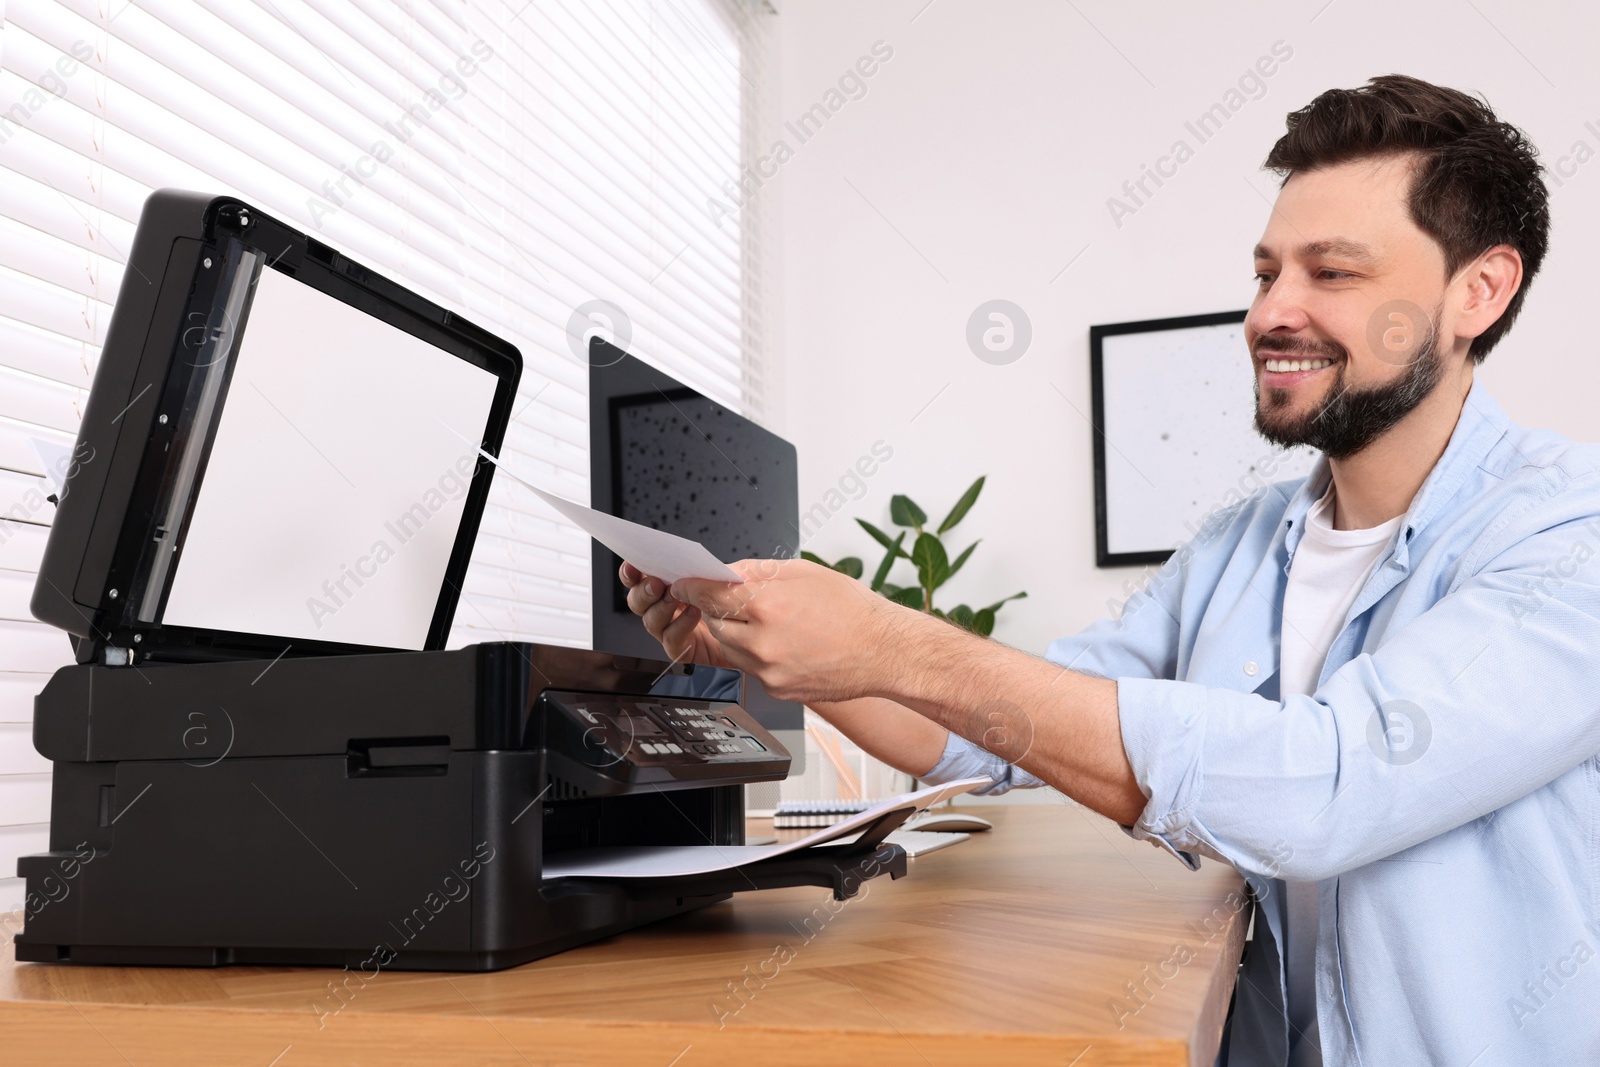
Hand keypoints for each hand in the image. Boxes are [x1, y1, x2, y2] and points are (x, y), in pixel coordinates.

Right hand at [620, 561, 732, 668]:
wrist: (750, 627)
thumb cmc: (733, 599)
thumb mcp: (718, 577)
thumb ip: (697, 569)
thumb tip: (683, 559)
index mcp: (666, 586)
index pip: (639, 579)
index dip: (630, 573)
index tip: (632, 566)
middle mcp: (664, 608)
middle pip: (637, 602)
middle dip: (643, 592)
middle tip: (657, 583)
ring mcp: (671, 629)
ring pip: (650, 621)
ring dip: (662, 607)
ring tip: (678, 596)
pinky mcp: (683, 648)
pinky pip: (671, 640)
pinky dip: (680, 625)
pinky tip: (694, 613)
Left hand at [668, 558, 918, 703]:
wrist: (885, 652)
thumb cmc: (853, 609)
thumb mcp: (805, 573)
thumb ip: (760, 572)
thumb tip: (729, 573)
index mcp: (768, 605)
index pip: (709, 595)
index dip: (691, 587)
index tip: (683, 584)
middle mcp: (763, 642)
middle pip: (715, 624)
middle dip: (716, 610)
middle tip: (728, 599)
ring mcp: (769, 670)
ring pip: (730, 649)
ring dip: (735, 632)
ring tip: (763, 620)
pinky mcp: (777, 689)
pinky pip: (752, 668)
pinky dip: (756, 654)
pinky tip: (782, 642)